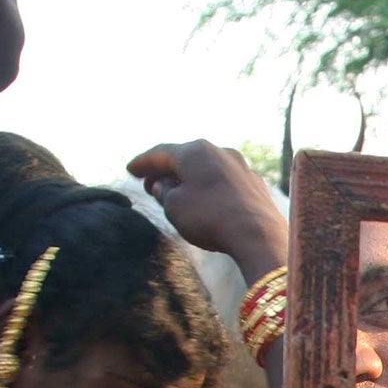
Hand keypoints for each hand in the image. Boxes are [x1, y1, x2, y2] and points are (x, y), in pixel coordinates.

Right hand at [126, 142, 287, 276]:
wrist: (258, 236)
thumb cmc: (210, 218)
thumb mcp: (174, 207)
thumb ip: (164, 192)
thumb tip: (164, 186)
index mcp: (195, 151)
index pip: (161, 153)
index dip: (143, 162)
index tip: (130, 169)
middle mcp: (220, 151)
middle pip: (185, 158)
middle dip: (165, 171)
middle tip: (149, 183)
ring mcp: (241, 167)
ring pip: (207, 169)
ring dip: (189, 179)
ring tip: (175, 193)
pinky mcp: (255, 185)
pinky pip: (224, 182)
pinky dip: (209, 188)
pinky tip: (204, 201)